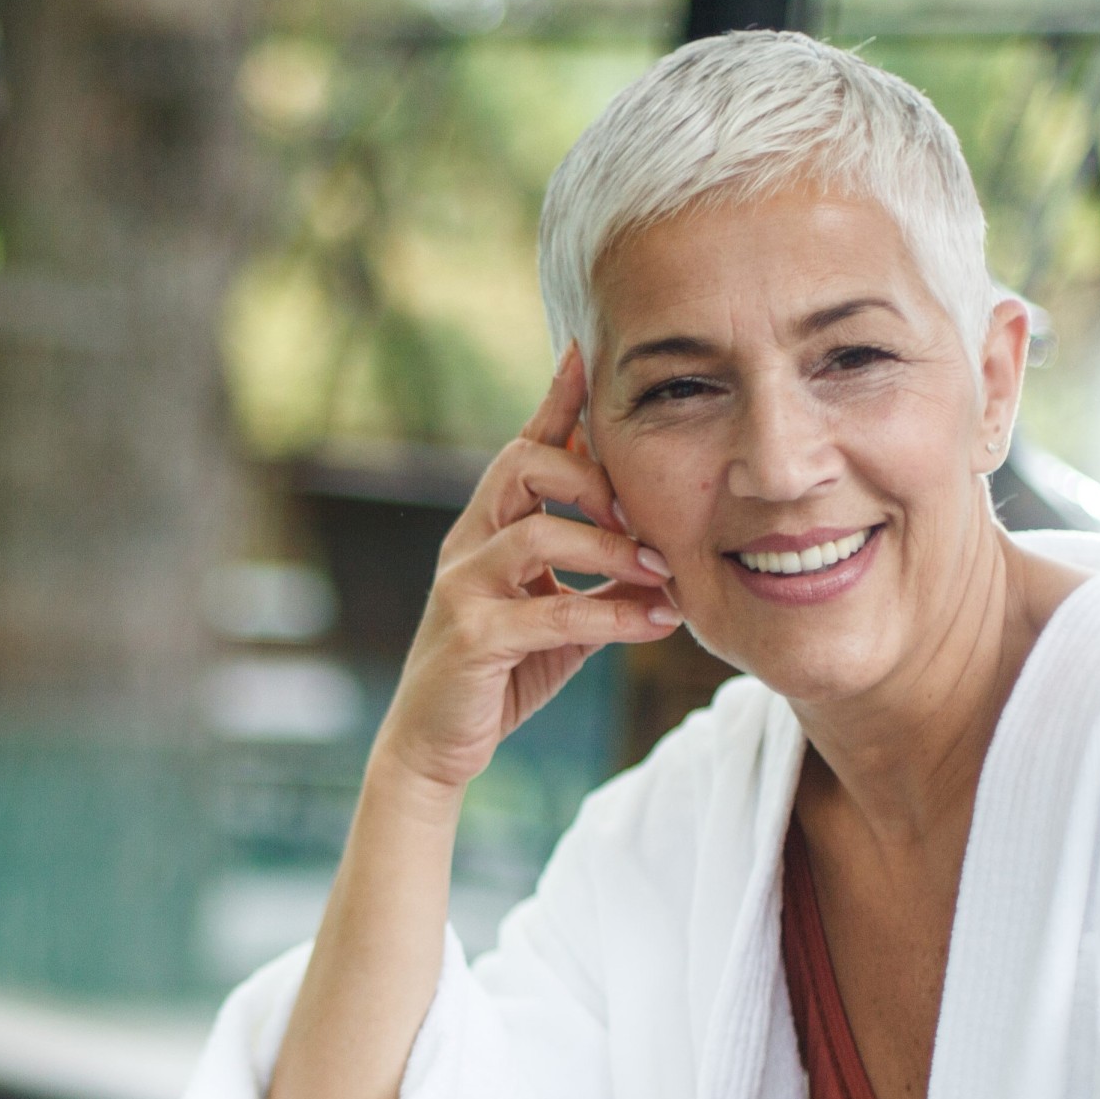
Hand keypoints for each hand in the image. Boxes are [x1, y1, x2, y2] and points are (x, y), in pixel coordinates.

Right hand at [374, 347, 681, 794]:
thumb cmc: (501, 674)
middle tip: (647, 517)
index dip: (557, 400)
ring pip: (539, 534)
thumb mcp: (555, 615)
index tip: (588, 353)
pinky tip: (656, 624)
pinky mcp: (472, 635)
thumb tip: (662, 558)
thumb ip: (595, 579)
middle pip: (524, 464)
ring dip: (612, 550)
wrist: (437, 745)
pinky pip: (553, 612)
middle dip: (594, 478)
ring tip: (663, 573)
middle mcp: (468, 543)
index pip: (523, 446)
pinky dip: (613, 618)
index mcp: (488, 528)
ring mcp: (463, 586)